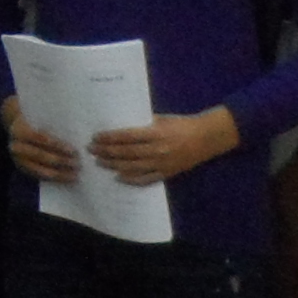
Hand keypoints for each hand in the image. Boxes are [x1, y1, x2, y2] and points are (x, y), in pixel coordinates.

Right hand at [2, 98, 80, 184]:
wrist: (16, 129)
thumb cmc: (34, 122)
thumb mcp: (39, 119)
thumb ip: (52, 126)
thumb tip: (75, 137)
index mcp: (19, 131)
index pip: (40, 138)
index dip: (58, 145)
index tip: (74, 150)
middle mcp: (16, 147)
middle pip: (41, 156)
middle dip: (61, 161)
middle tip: (78, 164)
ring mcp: (18, 161)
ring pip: (41, 170)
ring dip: (60, 174)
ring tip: (75, 175)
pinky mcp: (23, 170)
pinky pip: (41, 177)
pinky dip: (55, 179)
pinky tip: (66, 179)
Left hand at [91, 108, 239, 186]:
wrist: (206, 138)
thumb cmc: (182, 124)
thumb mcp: (162, 118)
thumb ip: (143, 123)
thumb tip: (122, 126)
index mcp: (155, 133)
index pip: (126, 136)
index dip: (109, 138)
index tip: (95, 137)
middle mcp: (157, 150)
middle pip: (126, 153)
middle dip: (106, 152)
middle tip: (91, 150)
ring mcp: (162, 164)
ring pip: (132, 167)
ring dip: (113, 165)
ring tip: (99, 162)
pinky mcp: (167, 173)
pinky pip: (146, 179)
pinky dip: (132, 179)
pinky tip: (119, 177)